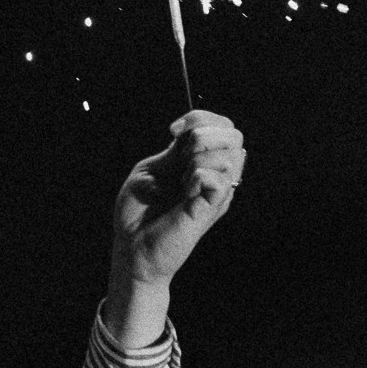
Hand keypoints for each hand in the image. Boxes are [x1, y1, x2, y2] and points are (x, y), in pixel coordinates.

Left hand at [111, 110, 245, 291]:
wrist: (132, 248)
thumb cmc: (137, 213)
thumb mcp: (152, 171)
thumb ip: (175, 152)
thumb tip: (194, 134)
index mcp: (198, 162)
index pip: (221, 126)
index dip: (200, 118)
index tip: (172, 131)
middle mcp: (213, 175)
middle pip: (234, 135)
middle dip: (204, 133)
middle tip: (180, 155)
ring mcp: (216, 192)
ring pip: (231, 154)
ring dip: (198, 157)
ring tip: (180, 181)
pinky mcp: (212, 208)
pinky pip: (219, 178)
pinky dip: (197, 176)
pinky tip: (183, 192)